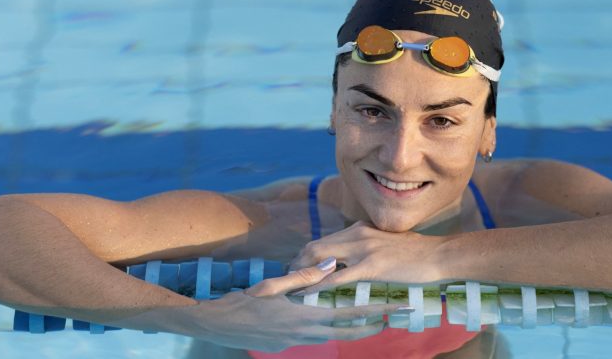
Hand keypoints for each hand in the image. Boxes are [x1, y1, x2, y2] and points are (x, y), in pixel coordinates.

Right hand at [174, 257, 408, 351]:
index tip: (395, 307)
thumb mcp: (270, 287)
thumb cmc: (241, 304)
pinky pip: (315, 335)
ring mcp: (296, 341)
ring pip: (333, 335)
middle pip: (348, 332)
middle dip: (373, 325)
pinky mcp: (287, 344)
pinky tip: (326, 318)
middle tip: (394, 317)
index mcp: (305, 317)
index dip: (375, 312)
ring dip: (352, 328)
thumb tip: (329, 267)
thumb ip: (301, 278)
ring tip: (369, 319)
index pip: (349, 315)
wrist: (216, 327)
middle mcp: (305, 333)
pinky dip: (328, 327)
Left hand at [289, 221, 446, 292]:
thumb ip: (367, 247)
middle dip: (295, 265)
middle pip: (314, 247)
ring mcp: (364, 249)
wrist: (440, 254)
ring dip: (300, 275)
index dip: (305, 257)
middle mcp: (357, 235)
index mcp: (359, 229)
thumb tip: (354, 259)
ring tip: (287, 289)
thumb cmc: (416, 253)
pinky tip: (306, 294)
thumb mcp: (385, 244)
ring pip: (320, 260)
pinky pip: (337, 278)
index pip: (323, 241)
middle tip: (285, 283)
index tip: (296, 270)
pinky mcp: (372, 266)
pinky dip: (317, 286)